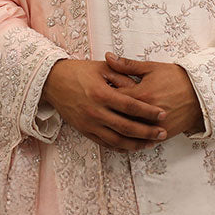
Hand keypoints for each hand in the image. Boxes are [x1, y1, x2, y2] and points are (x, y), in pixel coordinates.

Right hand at [42, 58, 167, 151]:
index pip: (130, 106)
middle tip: (162, 133)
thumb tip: (140, 85)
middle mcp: (95, 111)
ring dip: (135, 144)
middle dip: (147, 132)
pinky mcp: (84, 130)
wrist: (52, 81)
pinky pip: (104, 143)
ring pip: (116, 140)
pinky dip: (120, 147)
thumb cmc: (78, 71)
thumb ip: (122, 75)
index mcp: (101, 93)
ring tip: (150, 143)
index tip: (162, 114)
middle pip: (126, 126)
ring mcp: (88, 123)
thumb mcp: (101, 67)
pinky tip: (131, 146)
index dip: (148, 112)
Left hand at [103, 53, 204, 136]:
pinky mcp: (162, 134)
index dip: (102, 96)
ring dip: (117, 128)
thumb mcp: (151, 68)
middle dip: (107, 114)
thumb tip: (108, 56)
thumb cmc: (175, 77)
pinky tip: (122, 136)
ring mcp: (154, 126)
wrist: (200, 93)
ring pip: (129, 132)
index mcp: (141, 95)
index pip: (113, 98)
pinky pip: (142, 140)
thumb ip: (127, 65)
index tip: (92, 94)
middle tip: (95, 110)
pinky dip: (132, 138)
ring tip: (105, 124)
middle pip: (118, 117)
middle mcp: (146, 113)